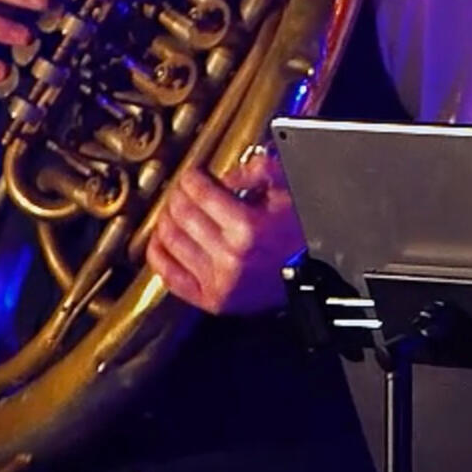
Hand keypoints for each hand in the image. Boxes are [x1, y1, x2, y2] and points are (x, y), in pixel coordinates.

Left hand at [145, 152, 303, 315]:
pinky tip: (162, 241)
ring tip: (172, 210)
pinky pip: (169, 275)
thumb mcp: (290, 195)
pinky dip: (159, 254)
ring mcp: (218, 280)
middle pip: (181, 213)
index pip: (200, 192)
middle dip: (178, 194)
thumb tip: (227, 174)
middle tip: (182, 188)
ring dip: (165, 219)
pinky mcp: (212, 299)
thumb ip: (261, 171)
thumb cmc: (303, 239)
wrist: (313, 280)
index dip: (192, 177)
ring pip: (170, 240)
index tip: (193, 174)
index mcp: (248, 228)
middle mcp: (230, 255)